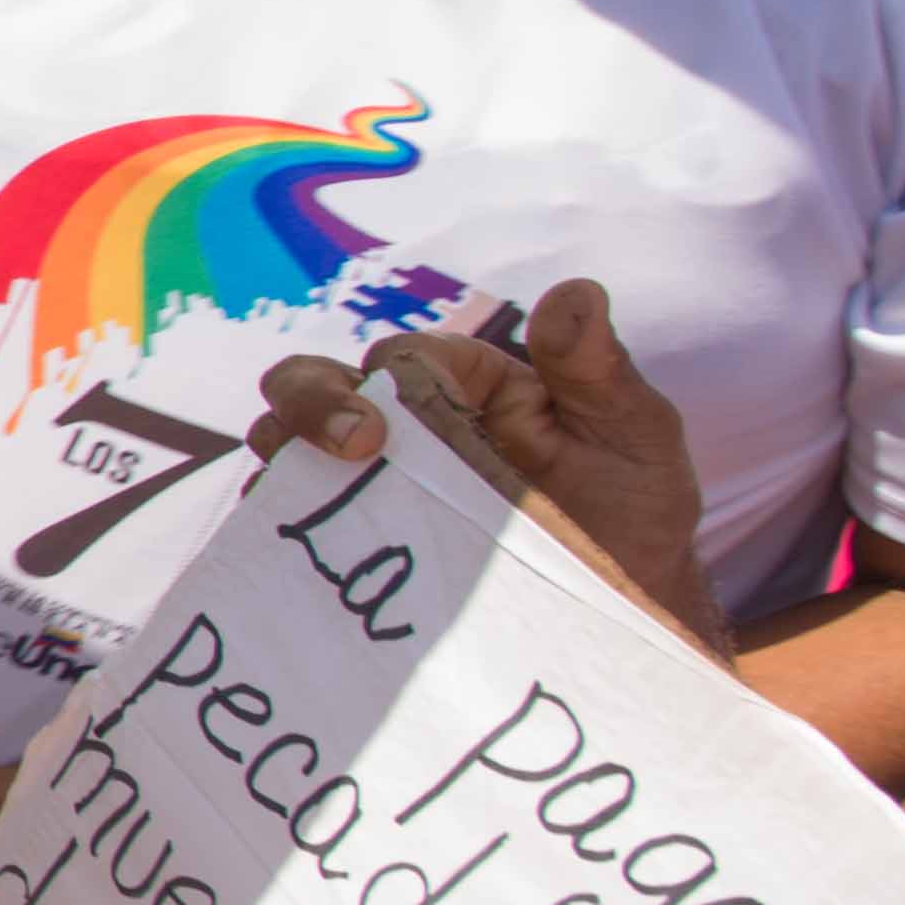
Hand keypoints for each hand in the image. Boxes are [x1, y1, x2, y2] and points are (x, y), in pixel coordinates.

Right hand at [259, 280, 726, 649]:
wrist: (621, 612)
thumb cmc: (633, 512)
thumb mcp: (633, 435)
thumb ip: (596, 368)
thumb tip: (575, 293)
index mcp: (465, 381)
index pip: (401, 355)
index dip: (388, 376)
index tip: (393, 423)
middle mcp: (404, 420)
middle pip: (315, 380)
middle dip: (309, 402)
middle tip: (346, 448)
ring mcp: (372, 480)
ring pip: (288, 443)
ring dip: (283, 455)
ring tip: (295, 494)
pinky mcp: (352, 538)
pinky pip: (289, 518)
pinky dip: (270, 522)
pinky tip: (288, 546)